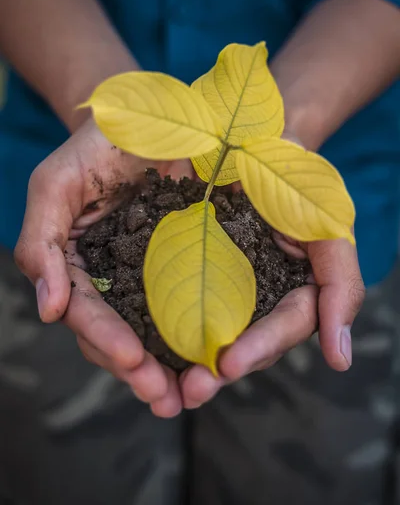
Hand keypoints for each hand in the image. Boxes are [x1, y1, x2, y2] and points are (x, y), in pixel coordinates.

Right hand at [15, 118, 191, 416]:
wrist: (144, 116)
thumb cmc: (92, 148)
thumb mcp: (54, 186)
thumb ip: (40, 243)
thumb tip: (47, 311)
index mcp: (76, 265)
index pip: (85, 311)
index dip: (104, 337)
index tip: (132, 359)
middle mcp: (112, 277)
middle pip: (119, 334)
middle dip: (139, 369)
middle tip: (166, 398)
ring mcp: (149, 272)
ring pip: (155, 328)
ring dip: (171, 364)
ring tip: (194, 392)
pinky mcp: (185, 261)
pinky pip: (191, 300)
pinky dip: (200, 330)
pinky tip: (218, 356)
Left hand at [179, 131, 364, 409]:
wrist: (249, 140)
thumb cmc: (295, 178)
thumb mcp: (327, 224)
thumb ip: (341, 284)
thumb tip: (339, 362)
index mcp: (293, 290)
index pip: (284, 325)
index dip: (260, 347)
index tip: (229, 365)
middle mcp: (256, 296)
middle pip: (242, 343)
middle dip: (216, 370)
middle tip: (190, 390)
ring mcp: (219, 285)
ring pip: (205, 332)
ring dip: (181, 362)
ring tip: (156, 383)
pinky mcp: (182, 271)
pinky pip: (170, 302)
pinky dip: (154, 326)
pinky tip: (132, 346)